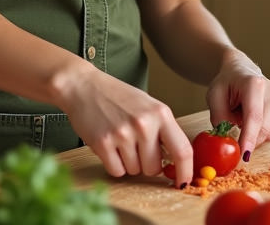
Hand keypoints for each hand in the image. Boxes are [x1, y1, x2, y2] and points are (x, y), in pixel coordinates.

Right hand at [58, 65, 193, 187]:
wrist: (84, 86)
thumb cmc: (117, 97)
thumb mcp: (148, 106)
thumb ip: (163, 131)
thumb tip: (176, 163)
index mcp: (160, 113)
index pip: (183, 151)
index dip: (185, 172)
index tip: (183, 182)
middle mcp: (144, 124)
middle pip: (154, 168)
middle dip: (146, 164)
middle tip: (134, 144)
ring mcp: (123, 134)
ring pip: (134, 171)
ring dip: (128, 162)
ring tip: (119, 139)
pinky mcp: (103, 143)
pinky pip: (116, 171)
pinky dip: (113, 164)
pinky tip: (109, 145)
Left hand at [206, 49, 269, 161]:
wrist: (241, 71)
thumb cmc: (227, 84)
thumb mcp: (214, 96)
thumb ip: (219, 119)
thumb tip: (228, 141)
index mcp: (254, 84)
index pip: (254, 117)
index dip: (249, 138)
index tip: (244, 155)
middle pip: (265, 129)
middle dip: (250, 141)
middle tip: (236, 140)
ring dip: (257, 135)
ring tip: (246, 118)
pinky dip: (267, 133)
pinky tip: (258, 120)